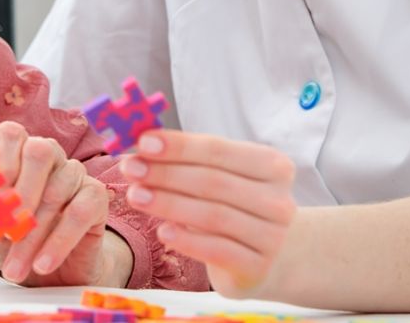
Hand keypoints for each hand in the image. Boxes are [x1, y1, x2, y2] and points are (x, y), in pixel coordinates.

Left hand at [0, 121, 127, 286]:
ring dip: (33, 234)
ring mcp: (74, 172)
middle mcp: (49, 153)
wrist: (51, 269)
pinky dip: (59, 242)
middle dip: (20, 193)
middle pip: (39, 151)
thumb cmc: (12, 238)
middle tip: (5, 232)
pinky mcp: (96, 195)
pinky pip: (80, 212)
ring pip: (56, 191)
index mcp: (17, 150)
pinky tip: (42, 265)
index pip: (11, 134)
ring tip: (14, 268)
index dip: (0, 161)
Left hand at [120, 130, 295, 297]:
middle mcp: (278, 199)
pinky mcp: (257, 267)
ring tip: (135, 196)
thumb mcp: (220, 177)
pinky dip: (187, 240)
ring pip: (213, 215)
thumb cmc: (233, 207)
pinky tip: (163, 231)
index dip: (179, 146)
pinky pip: (217, 250)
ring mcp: (272, 236)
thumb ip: (189, 160)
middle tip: (130, 168)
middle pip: (213, 181)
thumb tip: (142, 144)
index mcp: (273, 165)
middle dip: (166, 173)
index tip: (143, 142)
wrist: (262, 258)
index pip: (219, 150)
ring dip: (169, 204)